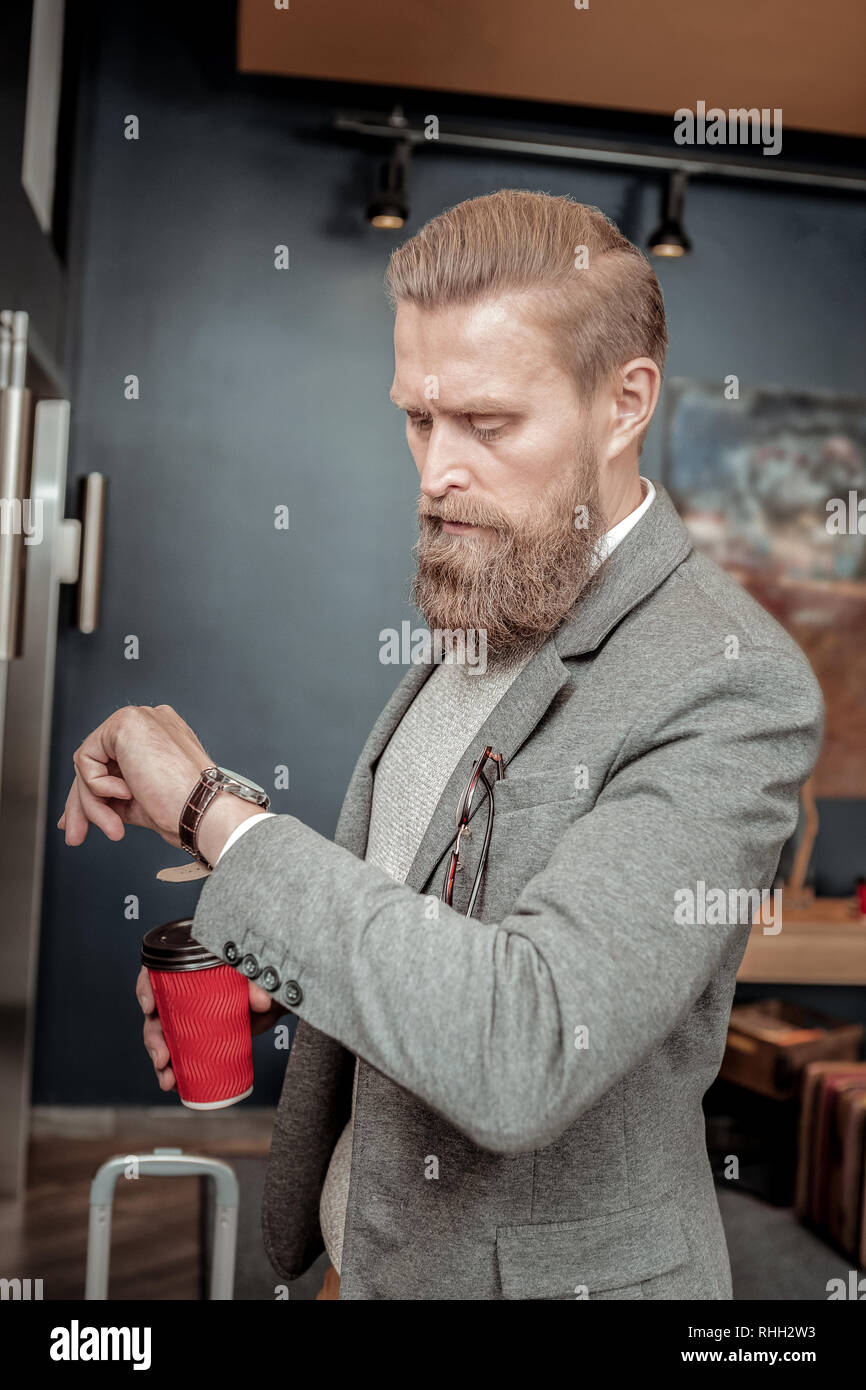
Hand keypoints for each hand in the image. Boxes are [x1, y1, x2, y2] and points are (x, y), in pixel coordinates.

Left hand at [57, 704, 212, 849]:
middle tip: (76, 835)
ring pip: (89, 763)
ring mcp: (139, 719)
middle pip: (97, 761)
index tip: (86, 823)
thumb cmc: (183, 809)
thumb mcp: (137, 800)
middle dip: (84, 802)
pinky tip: (126, 792)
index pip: (113, 761)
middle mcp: (149, 723)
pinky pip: (87, 759)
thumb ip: (110, 793)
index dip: (94, 793)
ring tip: (113, 825)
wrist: (201, 810)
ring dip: (94, 802)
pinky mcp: (126, 722)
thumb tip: (80, 808)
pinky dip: (98, 785)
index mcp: (158, 737)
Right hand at [137, 966, 287, 1091]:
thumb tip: (261, 1001)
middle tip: (162, 1056)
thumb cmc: (263, 981)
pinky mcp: (195, 1036)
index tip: (149, 1007)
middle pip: (155, 1011)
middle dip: (153, 1037)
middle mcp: (182, 991)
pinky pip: (176, 1053)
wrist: (276, 1001)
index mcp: (191, 966)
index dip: (146, 988)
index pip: (156, 972)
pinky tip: (173, 1082)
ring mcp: (186, 1016)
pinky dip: (172, 1069)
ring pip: (161, 1035)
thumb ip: (261, 983)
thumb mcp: (262, 978)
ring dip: (159, 1058)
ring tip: (168, 1078)